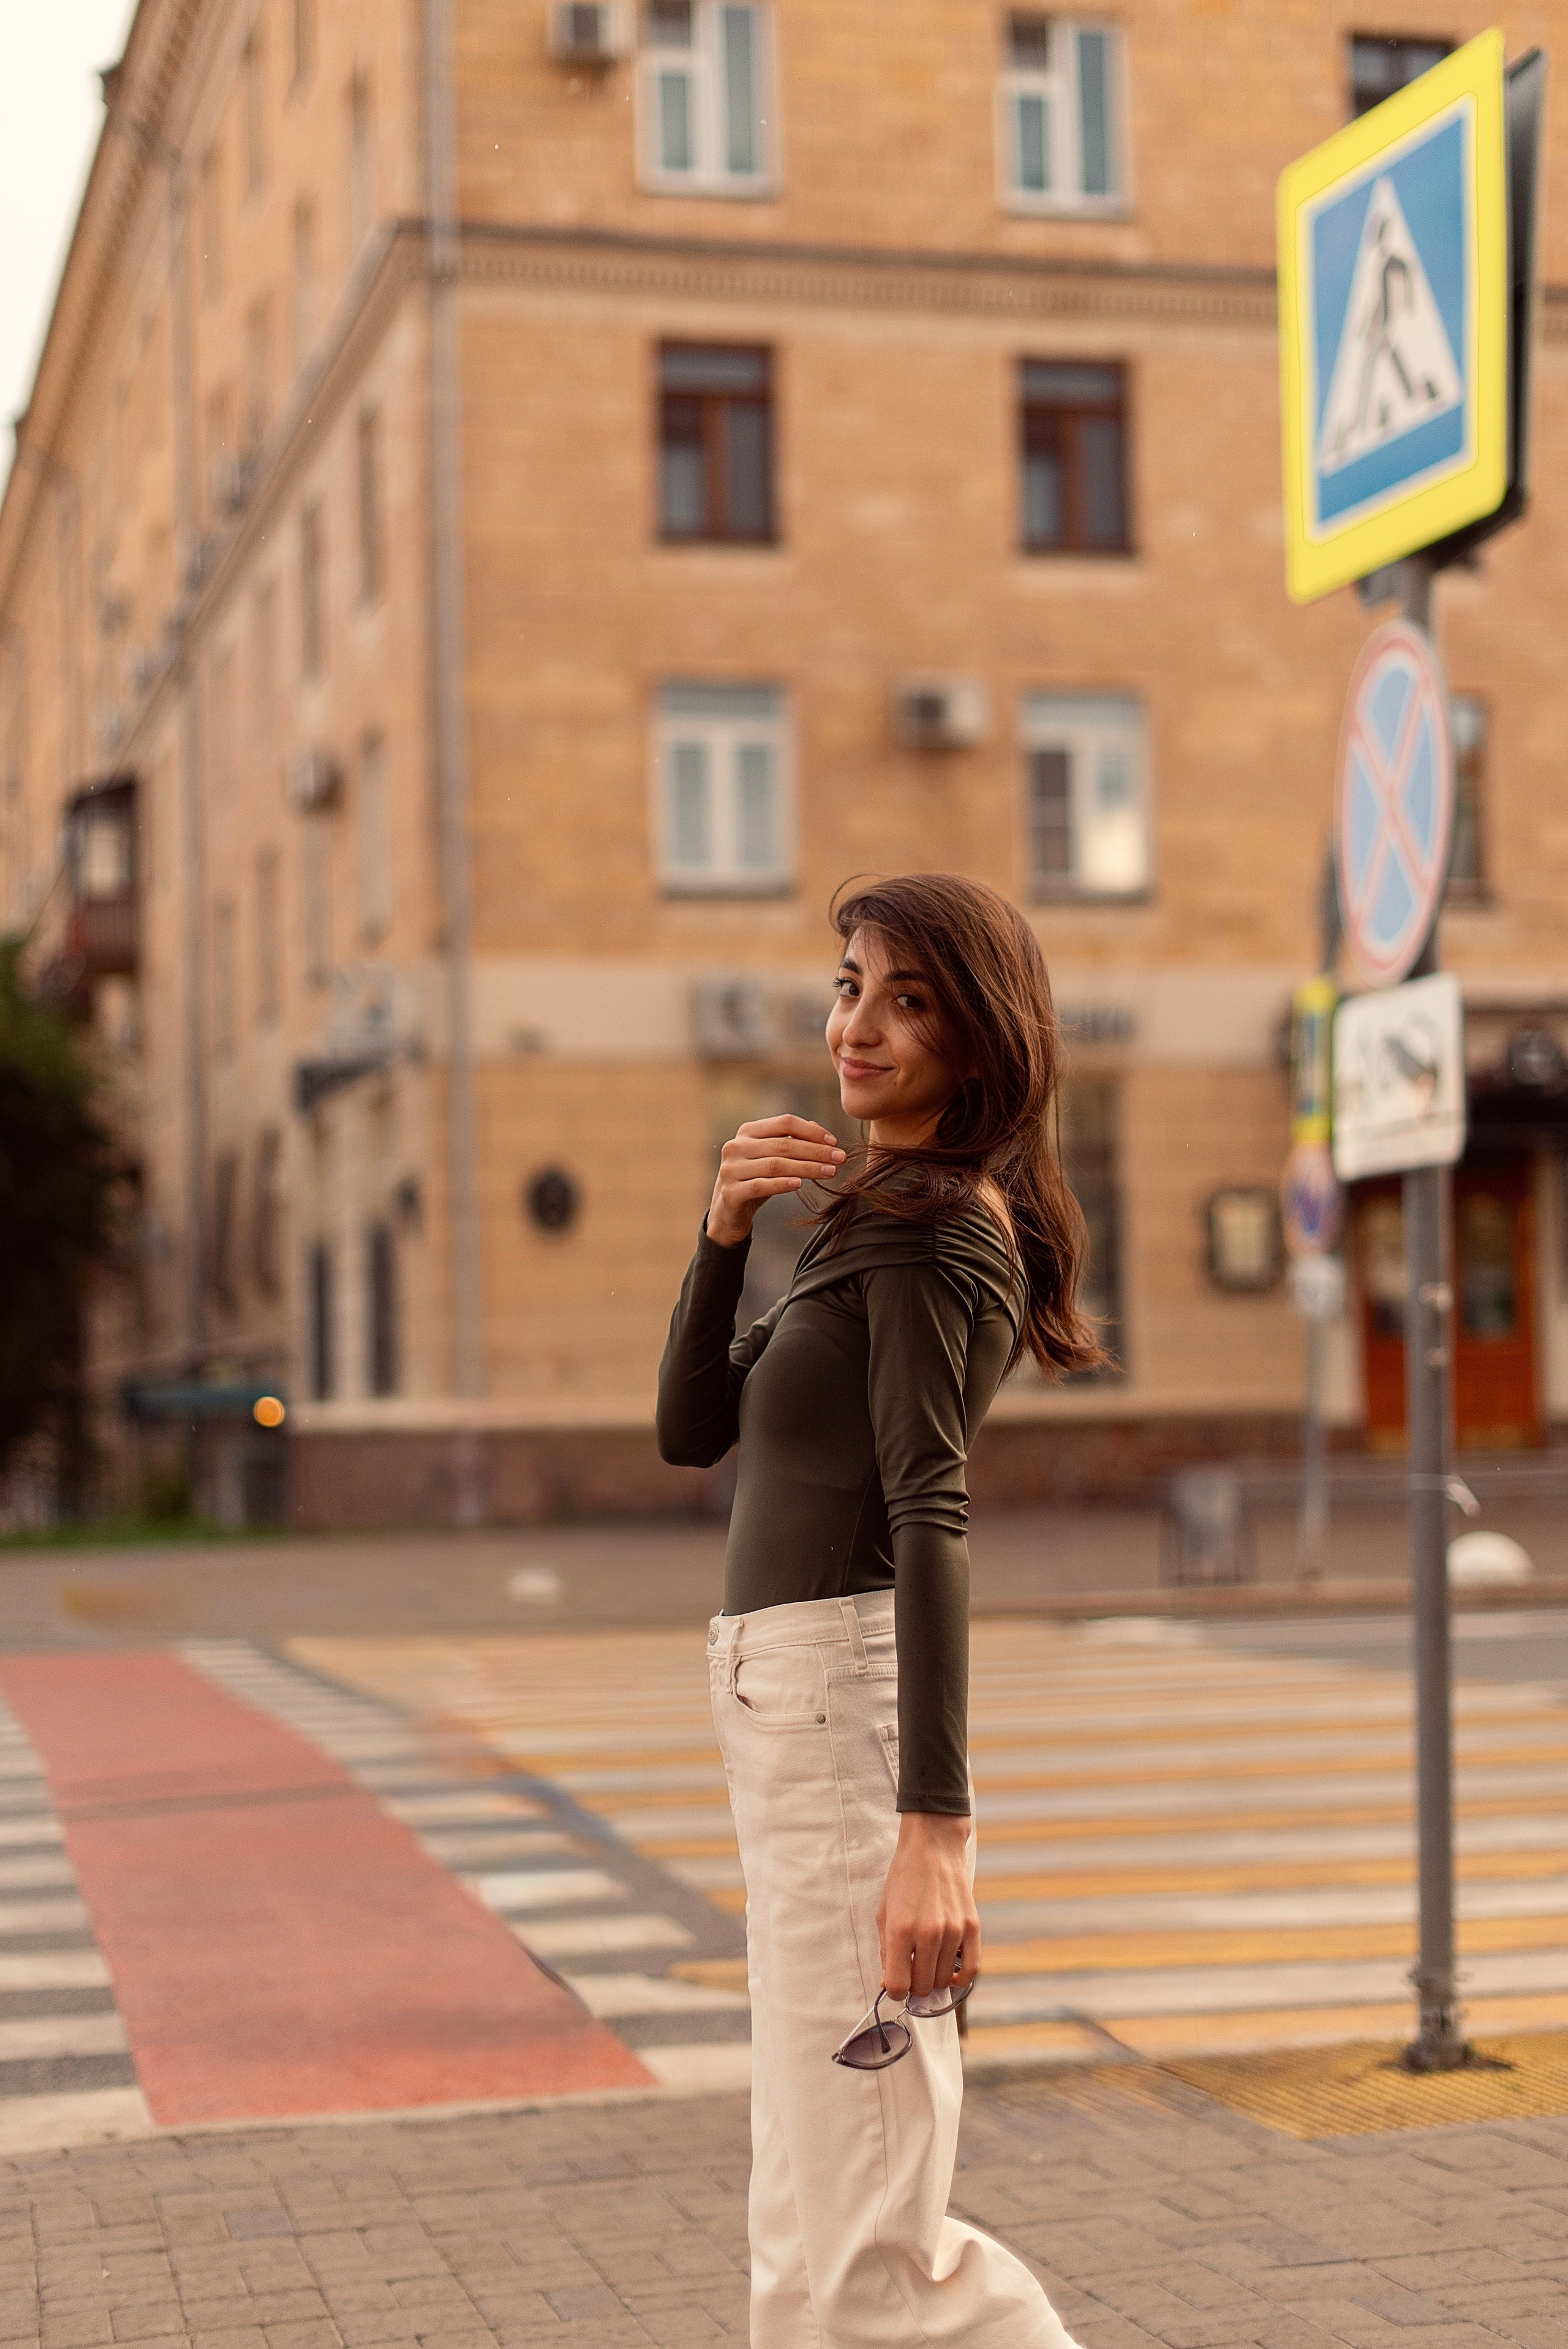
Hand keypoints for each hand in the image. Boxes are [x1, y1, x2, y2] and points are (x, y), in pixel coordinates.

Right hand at [706, 1116, 845, 1247]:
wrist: (727, 1212)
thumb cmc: (754, 1180)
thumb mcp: (771, 1158)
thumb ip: (790, 1141)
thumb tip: (818, 1128)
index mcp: (747, 1132)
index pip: (784, 1122)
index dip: (812, 1131)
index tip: (834, 1143)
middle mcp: (736, 1147)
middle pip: (783, 1144)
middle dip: (816, 1151)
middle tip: (840, 1158)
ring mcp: (731, 1169)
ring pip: (775, 1165)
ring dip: (807, 1168)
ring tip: (830, 1172)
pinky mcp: (731, 1193)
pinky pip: (761, 1186)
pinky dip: (782, 1184)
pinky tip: (800, 1184)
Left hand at [877, 1812, 979, 2001]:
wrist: (933, 1847)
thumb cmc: (903, 1879)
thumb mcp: (884, 1912)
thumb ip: (886, 1951)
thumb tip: (890, 1983)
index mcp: (900, 1929)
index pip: (898, 1985)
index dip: (894, 1991)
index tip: (894, 1984)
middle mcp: (928, 1933)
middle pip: (922, 1986)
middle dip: (913, 1986)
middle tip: (910, 1972)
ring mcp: (953, 1931)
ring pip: (943, 1981)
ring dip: (933, 1979)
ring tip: (926, 1963)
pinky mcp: (972, 1927)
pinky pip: (971, 1970)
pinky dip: (960, 1980)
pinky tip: (950, 1975)